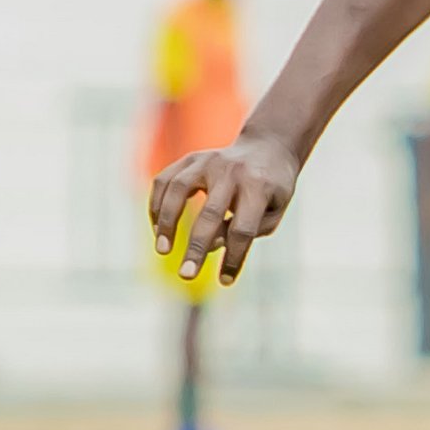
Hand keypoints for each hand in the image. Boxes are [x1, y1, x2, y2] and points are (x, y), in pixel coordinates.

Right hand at [148, 133, 300, 285]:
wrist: (268, 148)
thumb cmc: (271, 191)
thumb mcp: (271, 213)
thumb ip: (246, 231)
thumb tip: (208, 245)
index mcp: (259, 187)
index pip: (244, 229)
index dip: (234, 258)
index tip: (226, 281)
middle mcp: (232, 171)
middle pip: (211, 213)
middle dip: (196, 248)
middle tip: (186, 276)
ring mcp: (208, 160)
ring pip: (179, 189)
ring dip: (167, 222)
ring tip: (163, 249)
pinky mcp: (191, 158)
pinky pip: (165, 180)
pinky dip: (157, 204)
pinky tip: (158, 227)